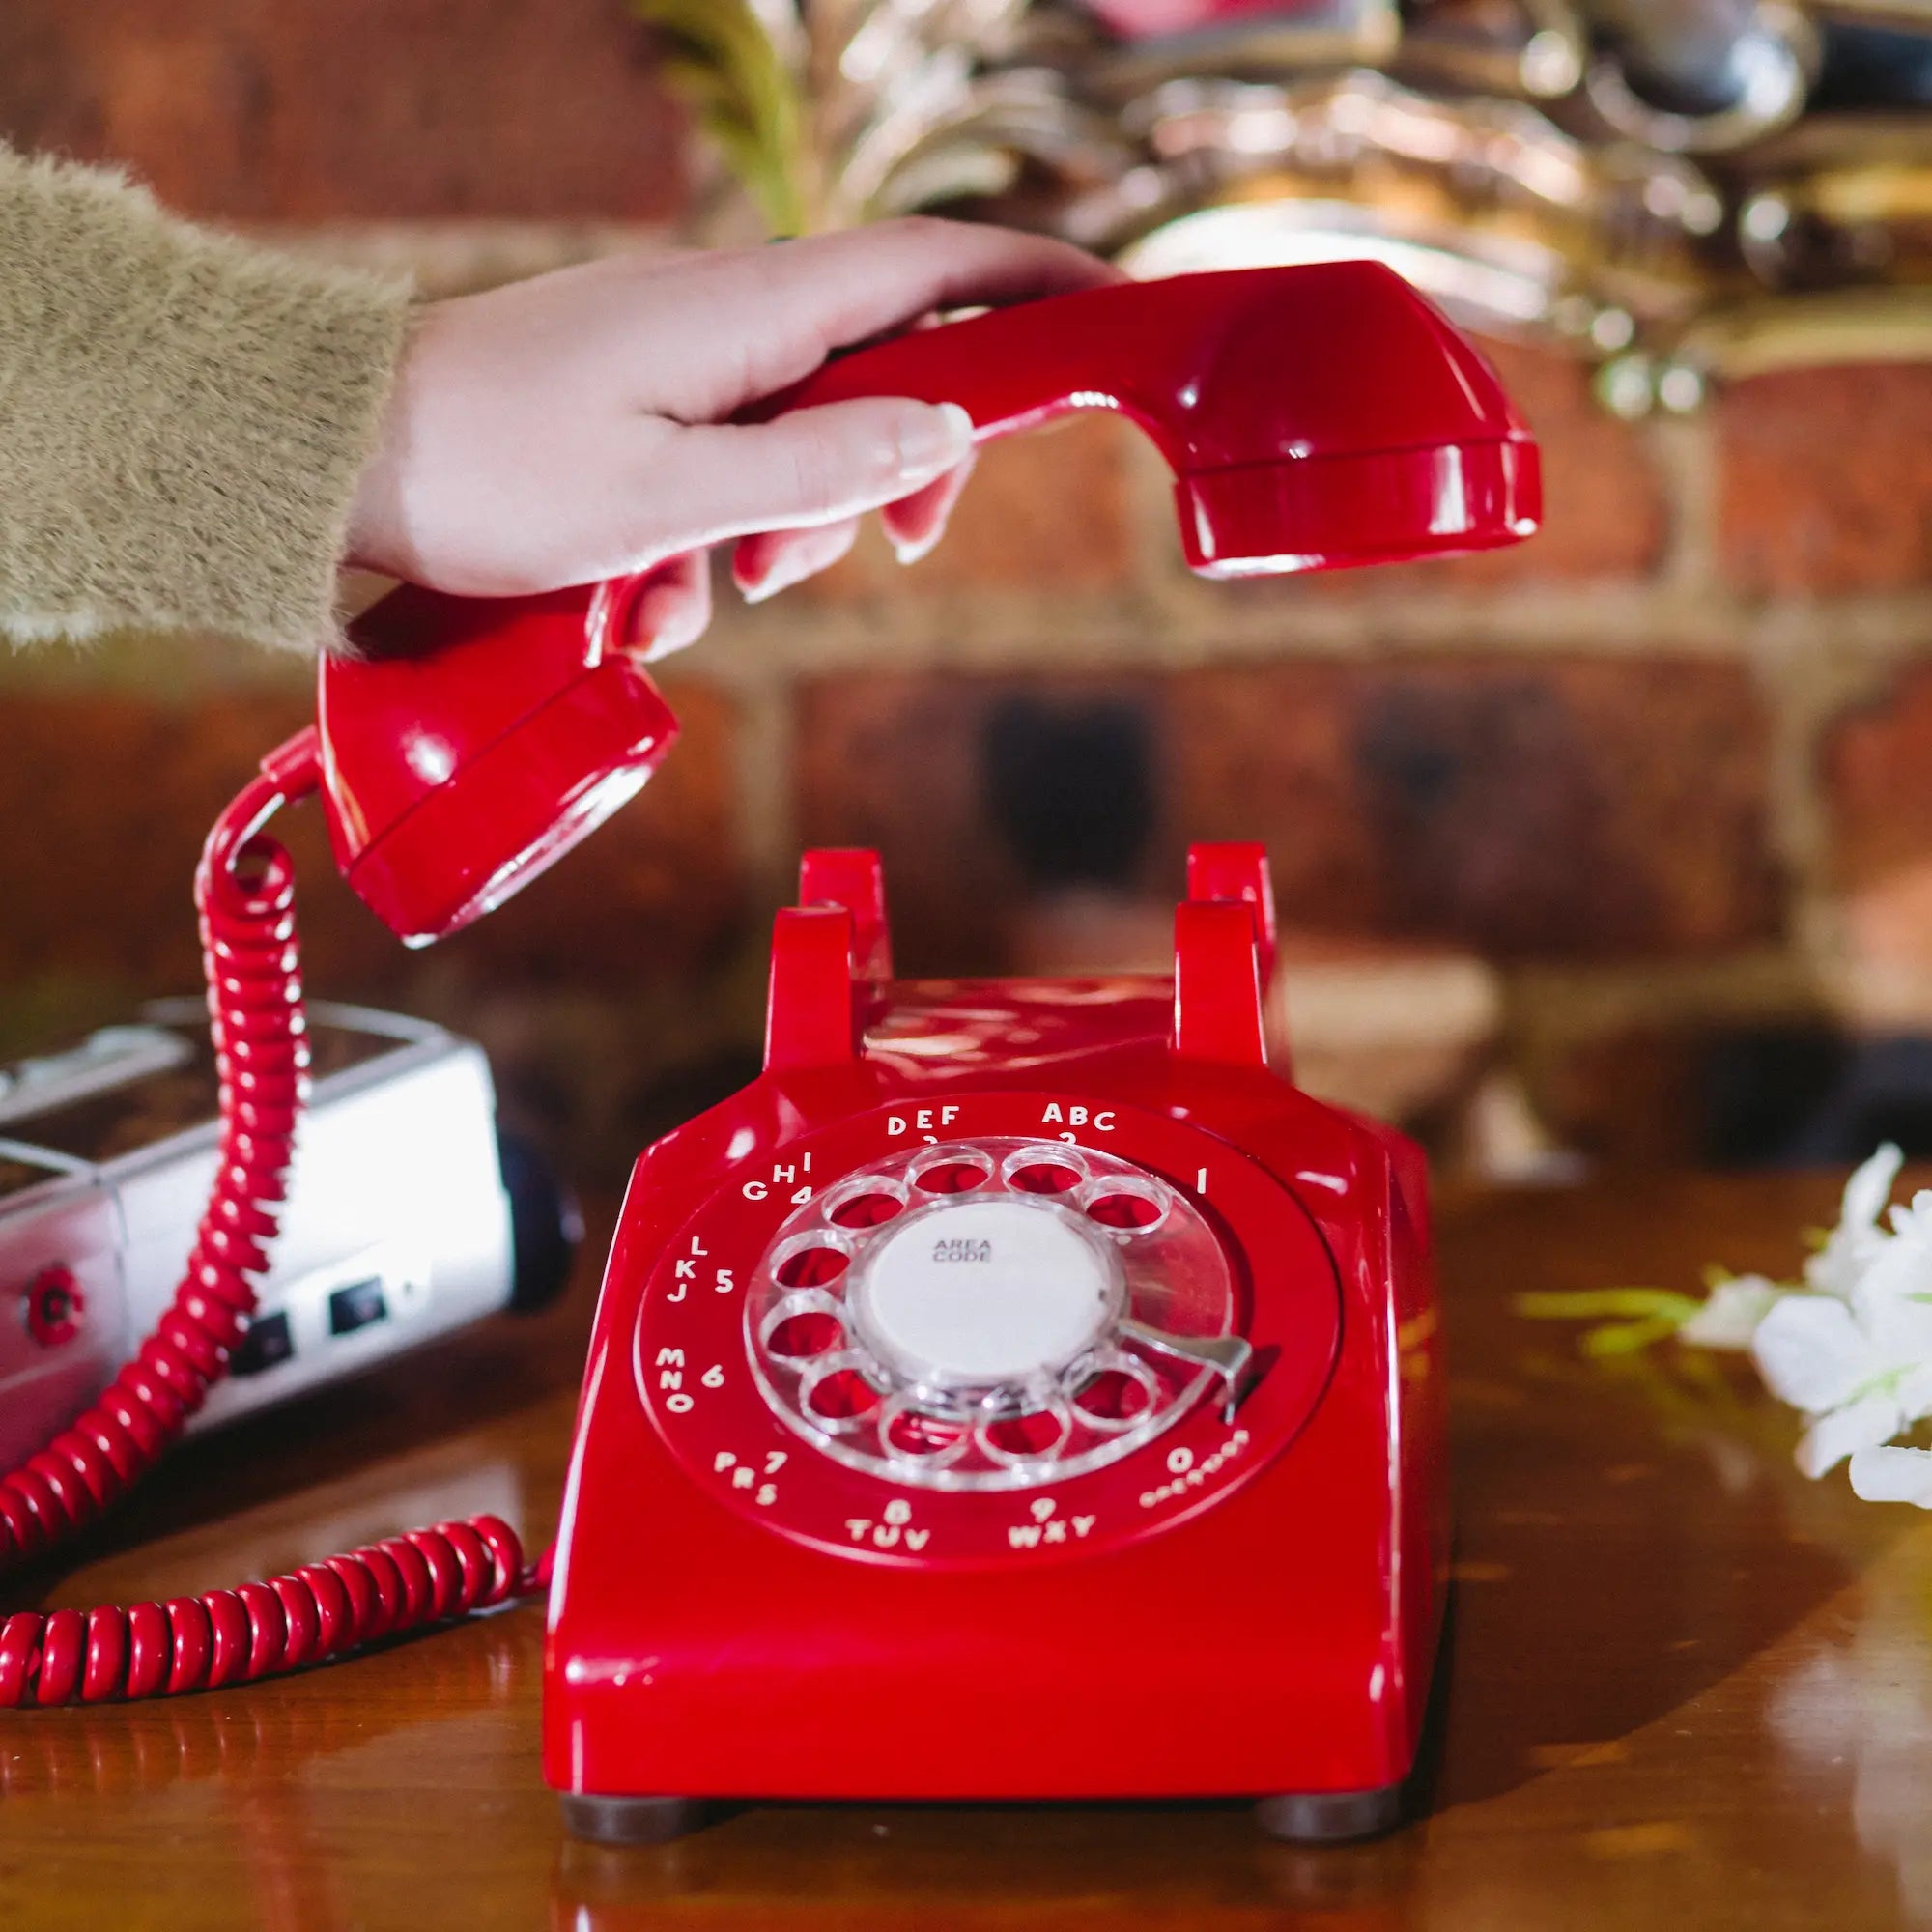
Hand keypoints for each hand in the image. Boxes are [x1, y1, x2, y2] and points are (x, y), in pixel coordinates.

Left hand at [345, 218, 1119, 655]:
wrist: (330, 461)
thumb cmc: (484, 472)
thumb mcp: (668, 496)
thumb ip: (815, 470)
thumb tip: (936, 432)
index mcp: (746, 313)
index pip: (929, 269)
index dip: (1028, 283)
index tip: (1107, 316)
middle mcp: (721, 318)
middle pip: (880, 372)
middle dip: (894, 473)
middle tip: (886, 553)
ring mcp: (675, 359)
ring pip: (800, 439)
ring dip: (784, 532)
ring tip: (702, 594)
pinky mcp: (632, 404)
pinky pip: (719, 468)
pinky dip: (709, 542)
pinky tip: (647, 600)